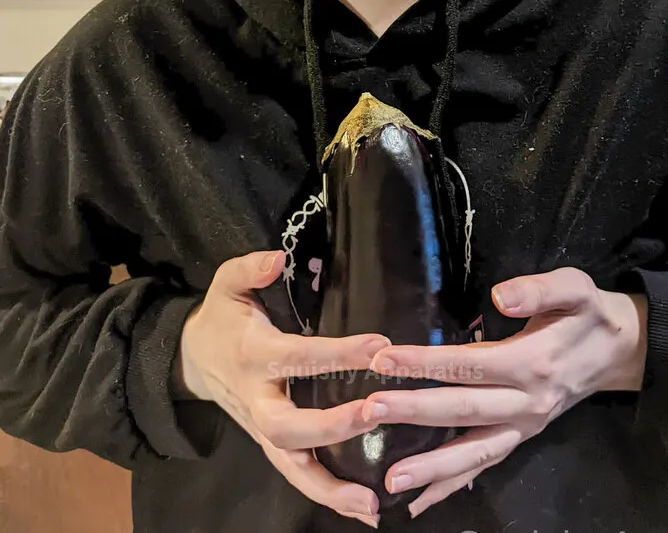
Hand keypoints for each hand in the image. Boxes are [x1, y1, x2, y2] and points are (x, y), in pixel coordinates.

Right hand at [176, 251, 390, 527]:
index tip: (380, 347)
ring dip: (331, 488)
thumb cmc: (221, 317)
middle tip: (376, 413)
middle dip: (333, 426)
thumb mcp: (226, 283)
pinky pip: (297, 476)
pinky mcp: (271, 444)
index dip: (339, 353)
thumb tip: (278, 257)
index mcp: (253, 355)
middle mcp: (257, 399)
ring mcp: (262, 428)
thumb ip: (250, 268)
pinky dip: (327, 496)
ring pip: (292, 468)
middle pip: (288, 427)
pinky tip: (363, 509)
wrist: (190, 359)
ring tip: (370, 504)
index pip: (299, 357)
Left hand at [361, 267, 647, 517]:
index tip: (383, 359)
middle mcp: (527, 403)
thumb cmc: (590, 313)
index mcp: (532, 363)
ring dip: (431, 467)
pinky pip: (486, 464)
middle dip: (413, 412)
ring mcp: (525, 426)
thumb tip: (500, 296)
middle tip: (369, 411)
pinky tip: (421, 500)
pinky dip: (454, 486)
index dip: (424, 363)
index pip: (467, 365)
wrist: (622, 349)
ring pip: (473, 452)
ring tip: (390, 480)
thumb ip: (538, 290)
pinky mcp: (524, 436)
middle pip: (462, 410)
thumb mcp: (576, 288)